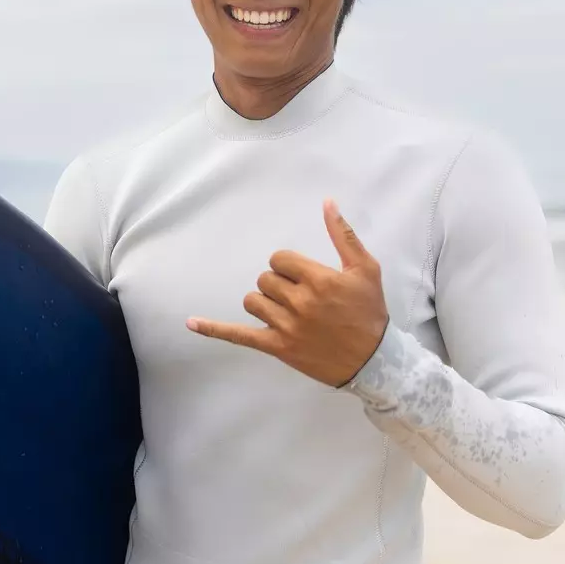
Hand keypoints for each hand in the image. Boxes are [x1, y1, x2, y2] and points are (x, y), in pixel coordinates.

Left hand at [187, 199, 388, 387]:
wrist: (373, 361)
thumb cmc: (369, 312)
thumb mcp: (364, 269)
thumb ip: (344, 235)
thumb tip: (327, 202)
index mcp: (318, 279)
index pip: (280, 259)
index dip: (288, 265)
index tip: (303, 276)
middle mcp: (299, 302)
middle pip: (265, 279)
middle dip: (280, 283)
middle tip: (300, 296)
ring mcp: (285, 326)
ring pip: (253, 301)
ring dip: (265, 302)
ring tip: (285, 311)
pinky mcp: (277, 347)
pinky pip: (239, 335)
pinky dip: (214, 328)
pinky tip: (191, 322)